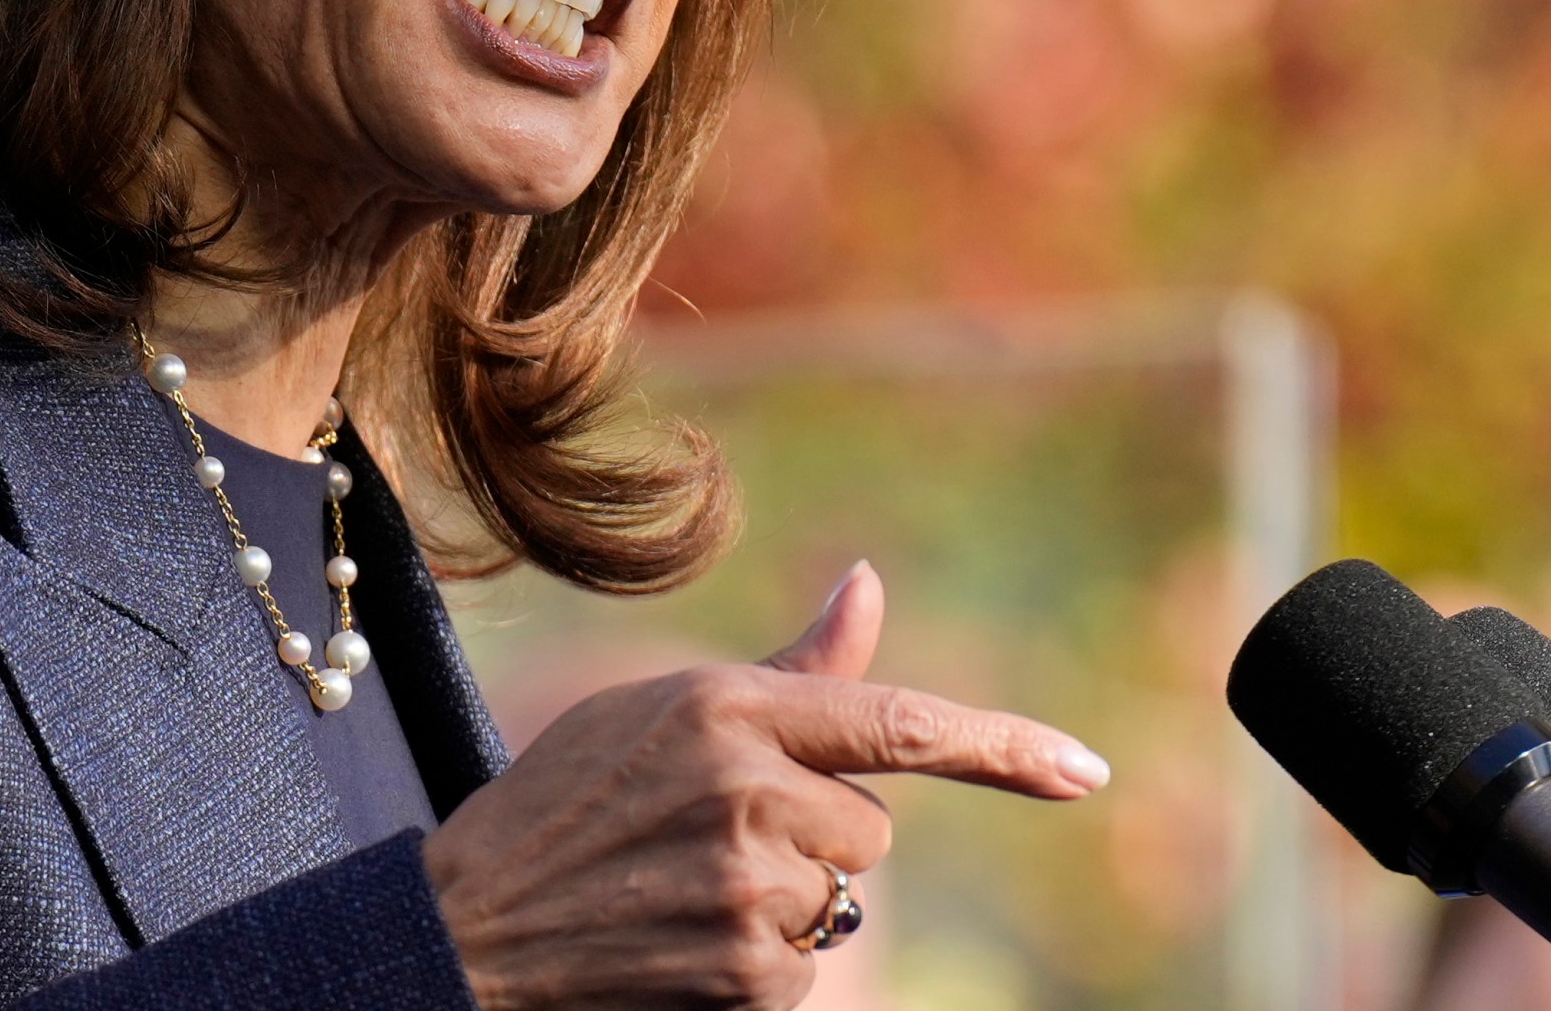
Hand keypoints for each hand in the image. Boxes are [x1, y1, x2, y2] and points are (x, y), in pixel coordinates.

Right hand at [422, 562, 1109, 1009]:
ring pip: (839, 899)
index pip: (901, 723)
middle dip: (811, 836)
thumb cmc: (570, 799)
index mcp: (730, 706)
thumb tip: (869, 579)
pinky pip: (806, 966)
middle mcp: (747, 788)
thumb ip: (793, 669)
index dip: (1004, 747)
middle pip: (870, 827)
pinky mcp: (747, 973)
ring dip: (782, 902)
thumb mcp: (667, 711)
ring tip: (680, 888)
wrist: (469, 922)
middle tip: (705, 837)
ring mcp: (748, 885)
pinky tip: (678, 939)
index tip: (1082, 771)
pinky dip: (758, 965)